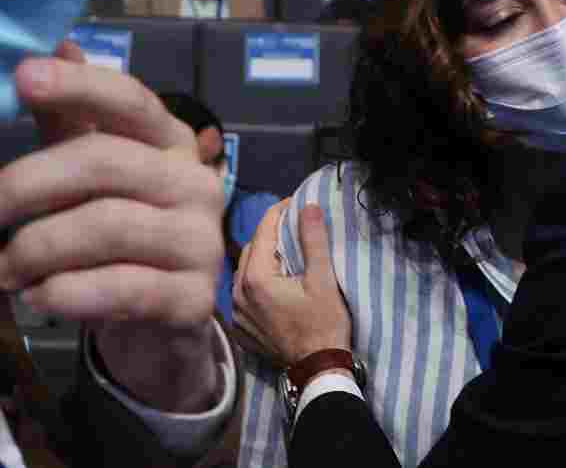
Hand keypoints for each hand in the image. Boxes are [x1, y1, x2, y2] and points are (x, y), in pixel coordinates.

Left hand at [0, 41, 224, 411]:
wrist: (159, 318)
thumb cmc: (115, 237)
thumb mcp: (91, 177)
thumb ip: (72, 121)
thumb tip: (59, 47)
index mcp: (171, 145)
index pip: (132, 102)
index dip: (81, 87)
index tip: (25, 78)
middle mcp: (197, 184)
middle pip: (105, 163)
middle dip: (27, 186)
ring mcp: (201, 241)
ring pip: (106, 227)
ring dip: (35, 250)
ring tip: (4, 273)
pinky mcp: (194, 297)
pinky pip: (120, 288)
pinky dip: (66, 294)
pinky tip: (40, 297)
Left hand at [233, 203, 350, 367]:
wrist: (317, 369)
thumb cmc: (323, 324)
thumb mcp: (323, 280)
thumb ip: (313, 241)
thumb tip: (308, 206)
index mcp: (255, 278)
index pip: (263, 230)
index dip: (280, 212)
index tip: (297, 203)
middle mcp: (237, 293)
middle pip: (251, 249)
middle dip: (270, 234)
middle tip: (294, 226)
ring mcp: (236, 312)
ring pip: (245, 270)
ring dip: (262, 257)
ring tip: (285, 252)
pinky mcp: (240, 327)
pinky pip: (243, 293)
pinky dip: (257, 281)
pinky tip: (275, 282)